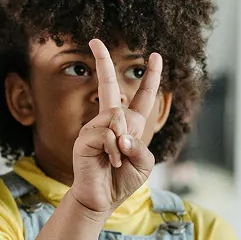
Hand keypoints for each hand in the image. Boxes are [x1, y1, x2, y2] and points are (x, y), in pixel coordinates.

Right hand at [70, 39, 162, 216]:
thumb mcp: (143, 163)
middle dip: (102, 61)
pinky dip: (114, 150)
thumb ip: (140, 146)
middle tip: (94, 40)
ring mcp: (95, 127)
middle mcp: (110, 121)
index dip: (151, 76)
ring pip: (116, 116)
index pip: (142, 96)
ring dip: (124, 141)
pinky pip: (107, 133)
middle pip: (108, 85)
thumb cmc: (122, 181)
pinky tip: (109, 162)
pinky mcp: (85, 138)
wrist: (102, 198)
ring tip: (118, 160)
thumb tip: (120, 133)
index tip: (155, 56)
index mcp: (130, 125)